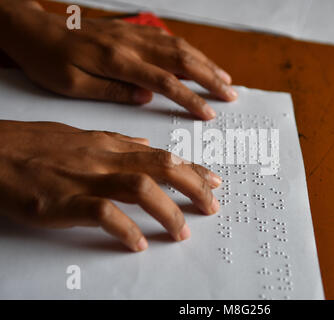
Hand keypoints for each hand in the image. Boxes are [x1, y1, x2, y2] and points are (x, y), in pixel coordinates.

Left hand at [0, 0, 236, 119]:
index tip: (209, 113)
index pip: (164, 82)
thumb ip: (112, 91)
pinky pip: (167, 38)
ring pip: (178, 46)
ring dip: (205, 62)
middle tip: (231, 94)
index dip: (190, 98)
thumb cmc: (48, 61)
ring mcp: (132, 35)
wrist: (34, 29)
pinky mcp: (130, 32)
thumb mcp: (72, 85)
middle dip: (210, 78)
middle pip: (181, 60)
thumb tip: (146, 98)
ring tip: (225, 78)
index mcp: (117, 61)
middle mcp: (131, 44)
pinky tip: (198, 59)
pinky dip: (189, 50)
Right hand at [0, 120, 221, 250]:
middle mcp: (103, 158)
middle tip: (211, 206)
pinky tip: (138, 243)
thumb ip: (116, 141)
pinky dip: (126, 230)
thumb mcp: (80, 137)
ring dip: (167, 212)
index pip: (161, 155)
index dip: (191, 169)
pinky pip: (104, 214)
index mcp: (108, 145)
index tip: (213, 181)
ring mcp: (84, 179)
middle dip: (193, 187)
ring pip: (140, 189)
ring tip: (182, 232)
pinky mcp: (63, 202)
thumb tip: (145, 145)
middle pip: (161, 168)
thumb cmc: (33, 145)